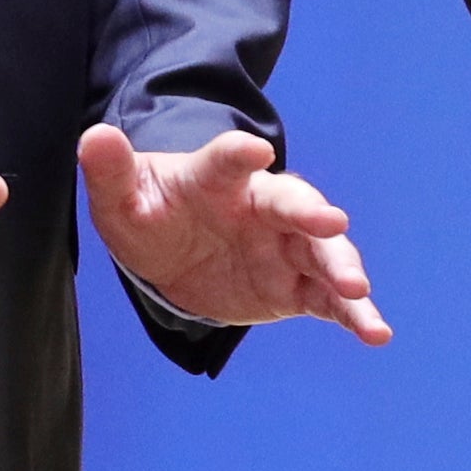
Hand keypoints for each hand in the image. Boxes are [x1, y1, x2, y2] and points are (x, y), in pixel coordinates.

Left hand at [77, 125, 392, 344]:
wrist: (177, 252)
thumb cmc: (154, 213)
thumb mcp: (122, 199)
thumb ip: (110, 171)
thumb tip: (95, 137)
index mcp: (217, 179)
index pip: (227, 161)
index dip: (238, 154)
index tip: (254, 150)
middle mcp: (261, 207)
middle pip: (292, 203)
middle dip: (312, 213)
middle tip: (332, 224)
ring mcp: (284, 247)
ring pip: (321, 252)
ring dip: (342, 268)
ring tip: (357, 293)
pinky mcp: (295, 286)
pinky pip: (328, 300)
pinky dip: (354, 315)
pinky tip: (375, 333)